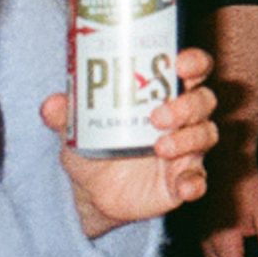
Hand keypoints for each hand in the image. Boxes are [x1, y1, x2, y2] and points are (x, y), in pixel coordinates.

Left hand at [52, 45, 217, 240]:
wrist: (95, 194)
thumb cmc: (96, 147)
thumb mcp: (78, 129)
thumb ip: (65, 116)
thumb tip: (52, 104)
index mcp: (164, 95)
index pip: (192, 70)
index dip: (194, 62)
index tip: (180, 63)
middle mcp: (183, 119)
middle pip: (204, 100)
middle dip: (187, 104)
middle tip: (158, 115)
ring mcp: (188, 149)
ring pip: (206, 134)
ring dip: (188, 138)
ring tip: (160, 147)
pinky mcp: (184, 179)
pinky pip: (199, 179)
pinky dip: (195, 182)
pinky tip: (186, 186)